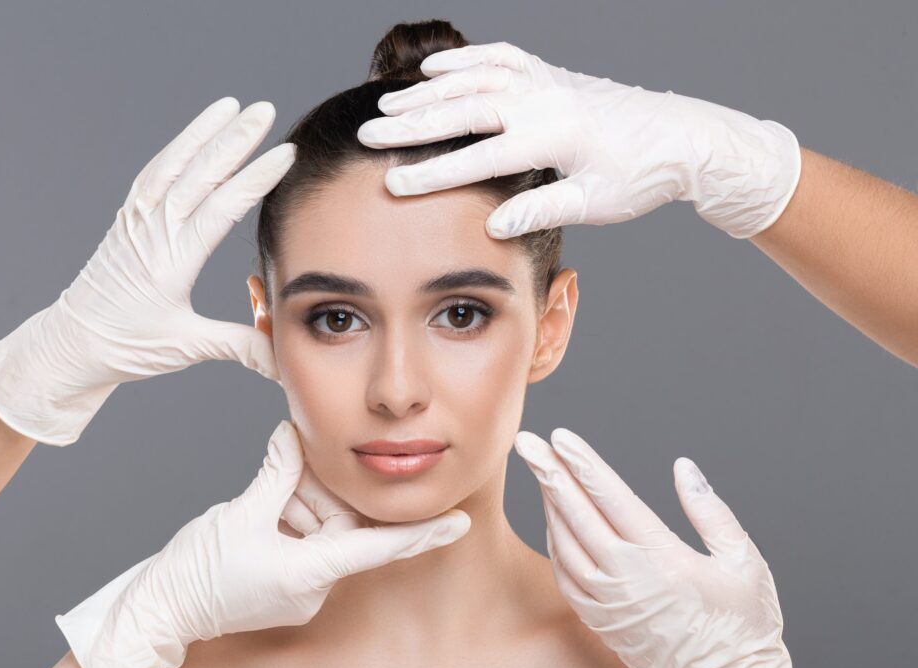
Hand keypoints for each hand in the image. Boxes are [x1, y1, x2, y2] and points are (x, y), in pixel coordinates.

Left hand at [0, 98, 294, 445]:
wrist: (72, 344)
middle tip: (264, 111)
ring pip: (173, 165)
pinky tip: (194, 137)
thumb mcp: (186, 348)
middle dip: (234, 140)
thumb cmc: (126, 346)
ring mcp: (137, 221)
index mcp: (171, 261)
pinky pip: (153, 174)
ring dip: (202, 133)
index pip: (220, 209)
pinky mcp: (129, 220)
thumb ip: (239, 346)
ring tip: (231, 106)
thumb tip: (283, 357)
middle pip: (198, 175)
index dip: (254, 180)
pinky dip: (176, 150)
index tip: (285, 155)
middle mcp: (152, 233)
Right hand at [56, 420, 471, 667]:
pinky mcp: (285, 585)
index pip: (380, 547)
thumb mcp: (239, 513)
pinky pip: (303, 542)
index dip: (423, 533)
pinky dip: (288, 519)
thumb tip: (293, 435)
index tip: (460, 522)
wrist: (159, 611)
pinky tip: (262, 510)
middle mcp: (314, 586)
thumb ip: (277, 471)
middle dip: (317, 494)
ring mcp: (300, 589)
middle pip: (341, 525)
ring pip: (319, 530)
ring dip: (296, 504)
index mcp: (311, 573)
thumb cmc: (197, 573)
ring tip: (261, 500)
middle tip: (285, 474)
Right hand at [357, 41, 800, 240]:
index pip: (480, 157)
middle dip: (412, 122)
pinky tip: (435, 69)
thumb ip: (541, 210)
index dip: (433, 173)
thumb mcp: (593, 204)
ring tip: (388, 103)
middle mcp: (544, 100)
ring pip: (476, 77)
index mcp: (553, 136)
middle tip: (368, 131)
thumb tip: (494, 225)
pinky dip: (465, 60)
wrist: (682, 137)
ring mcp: (547, 81)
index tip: (392, 184)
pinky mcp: (552, 75)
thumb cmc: (640, 177)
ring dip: (429, 89)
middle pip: (465, 107)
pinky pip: (501, 58)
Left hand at [512, 428, 837, 667]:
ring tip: (542, 473)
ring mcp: (608, 602)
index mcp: (662, 557)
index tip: (561, 439)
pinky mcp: (600, 621)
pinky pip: (565, 575)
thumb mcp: (743, 561)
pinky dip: (555, 543)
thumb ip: (710, 510)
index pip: (610, 497)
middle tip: (527, 444)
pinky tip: (554, 522)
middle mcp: (626, 577)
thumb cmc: (743, 625)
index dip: (583, 464)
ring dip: (549, 505)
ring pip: (564, 543)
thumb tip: (683, 469)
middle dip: (549, 473)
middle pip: (576, 514)